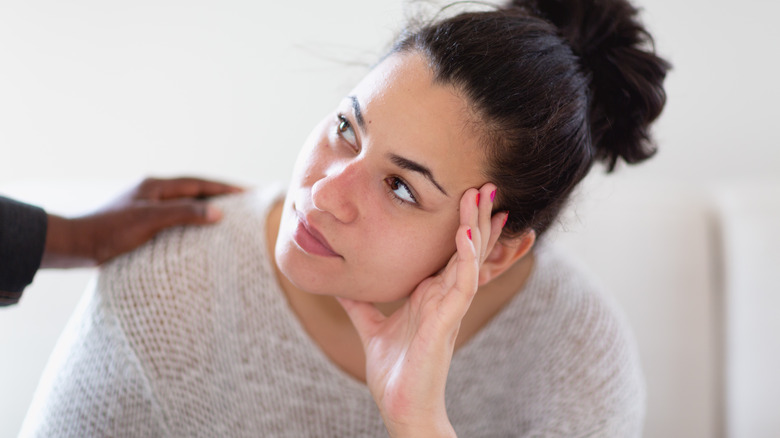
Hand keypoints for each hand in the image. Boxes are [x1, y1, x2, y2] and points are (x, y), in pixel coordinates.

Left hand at [41, 176, 242, 267]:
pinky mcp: (141, 222)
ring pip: (184, 203)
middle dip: (219, 195)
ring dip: (206, 207)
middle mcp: (153, 192)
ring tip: (228, 216)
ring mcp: (146, 206)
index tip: (248, 192)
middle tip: (244, 203)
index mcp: (156, 186)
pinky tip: (198, 232)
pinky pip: (175, 216)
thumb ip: (184, 213)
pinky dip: (192, 220)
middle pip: (194, 190)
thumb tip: (218, 212)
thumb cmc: (110, 231)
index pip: (199, 183)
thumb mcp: (151, 220)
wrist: (76, 245)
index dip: (224, 188)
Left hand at [338, 183, 507, 436]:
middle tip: (486, 184)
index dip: (461, 225)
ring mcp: (449, 307)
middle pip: (466, 249)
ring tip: (481, 196)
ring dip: (475, 227)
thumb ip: (359, 305)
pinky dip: (465, 258)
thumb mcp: (372, 328)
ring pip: (469, 259)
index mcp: (431, 295)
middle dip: (477, 216)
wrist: (401, 407)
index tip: (468, 197)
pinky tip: (464, 234)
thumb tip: (338, 285)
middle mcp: (444, 297)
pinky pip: (462, 284)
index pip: (450, 253)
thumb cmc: (395, 372)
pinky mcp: (447, 321)